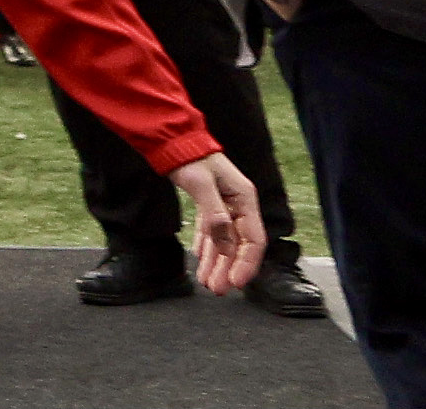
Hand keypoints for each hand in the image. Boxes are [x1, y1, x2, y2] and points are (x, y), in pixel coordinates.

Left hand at [176, 150, 265, 292]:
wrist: (172, 138)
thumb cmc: (189, 156)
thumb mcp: (201, 183)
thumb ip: (214, 213)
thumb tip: (226, 241)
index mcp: (244, 198)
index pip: (253, 239)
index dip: (245, 263)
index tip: (235, 282)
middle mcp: (238, 204)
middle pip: (238, 244)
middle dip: (228, 268)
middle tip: (216, 288)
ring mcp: (224, 204)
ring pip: (224, 240)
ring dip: (216, 261)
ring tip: (206, 281)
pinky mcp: (210, 203)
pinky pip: (211, 230)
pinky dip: (207, 245)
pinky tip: (200, 257)